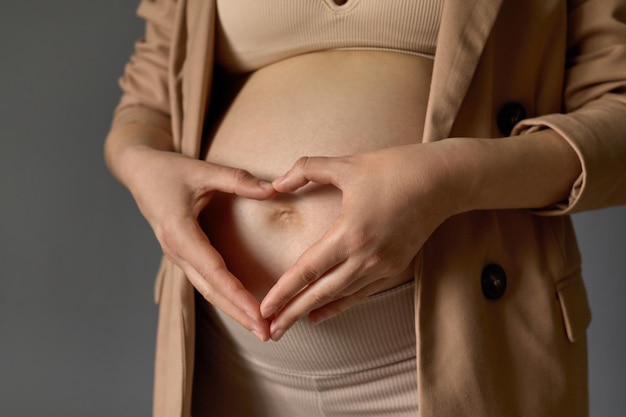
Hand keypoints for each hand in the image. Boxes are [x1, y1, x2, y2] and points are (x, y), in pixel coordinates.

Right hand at [124, 146, 276, 340]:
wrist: (138, 171)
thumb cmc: (167, 170)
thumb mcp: (201, 170)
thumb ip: (237, 180)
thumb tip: (272, 189)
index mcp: (179, 233)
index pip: (213, 271)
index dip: (237, 294)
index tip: (259, 313)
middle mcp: (176, 251)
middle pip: (211, 290)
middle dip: (239, 313)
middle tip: (267, 333)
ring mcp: (177, 255)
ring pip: (207, 290)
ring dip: (232, 309)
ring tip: (259, 328)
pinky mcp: (182, 254)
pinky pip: (204, 281)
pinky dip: (224, 296)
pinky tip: (241, 307)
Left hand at [261, 143, 459, 339]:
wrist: (442, 181)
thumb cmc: (394, 168)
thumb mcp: (346, 164)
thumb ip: (306, 169)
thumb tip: (276, 183)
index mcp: (350, 233)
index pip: (308, 270)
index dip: (284, 292)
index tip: (265, 309)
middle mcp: (366, 256)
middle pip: (321, 293)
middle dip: (292, 313)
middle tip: (269, 331)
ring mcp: (383, 266)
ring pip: (341, 296)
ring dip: (313, 311)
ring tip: (290, 325)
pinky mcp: (396, 268)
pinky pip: (362, 293)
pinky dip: (340, 305)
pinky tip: (322, 313)